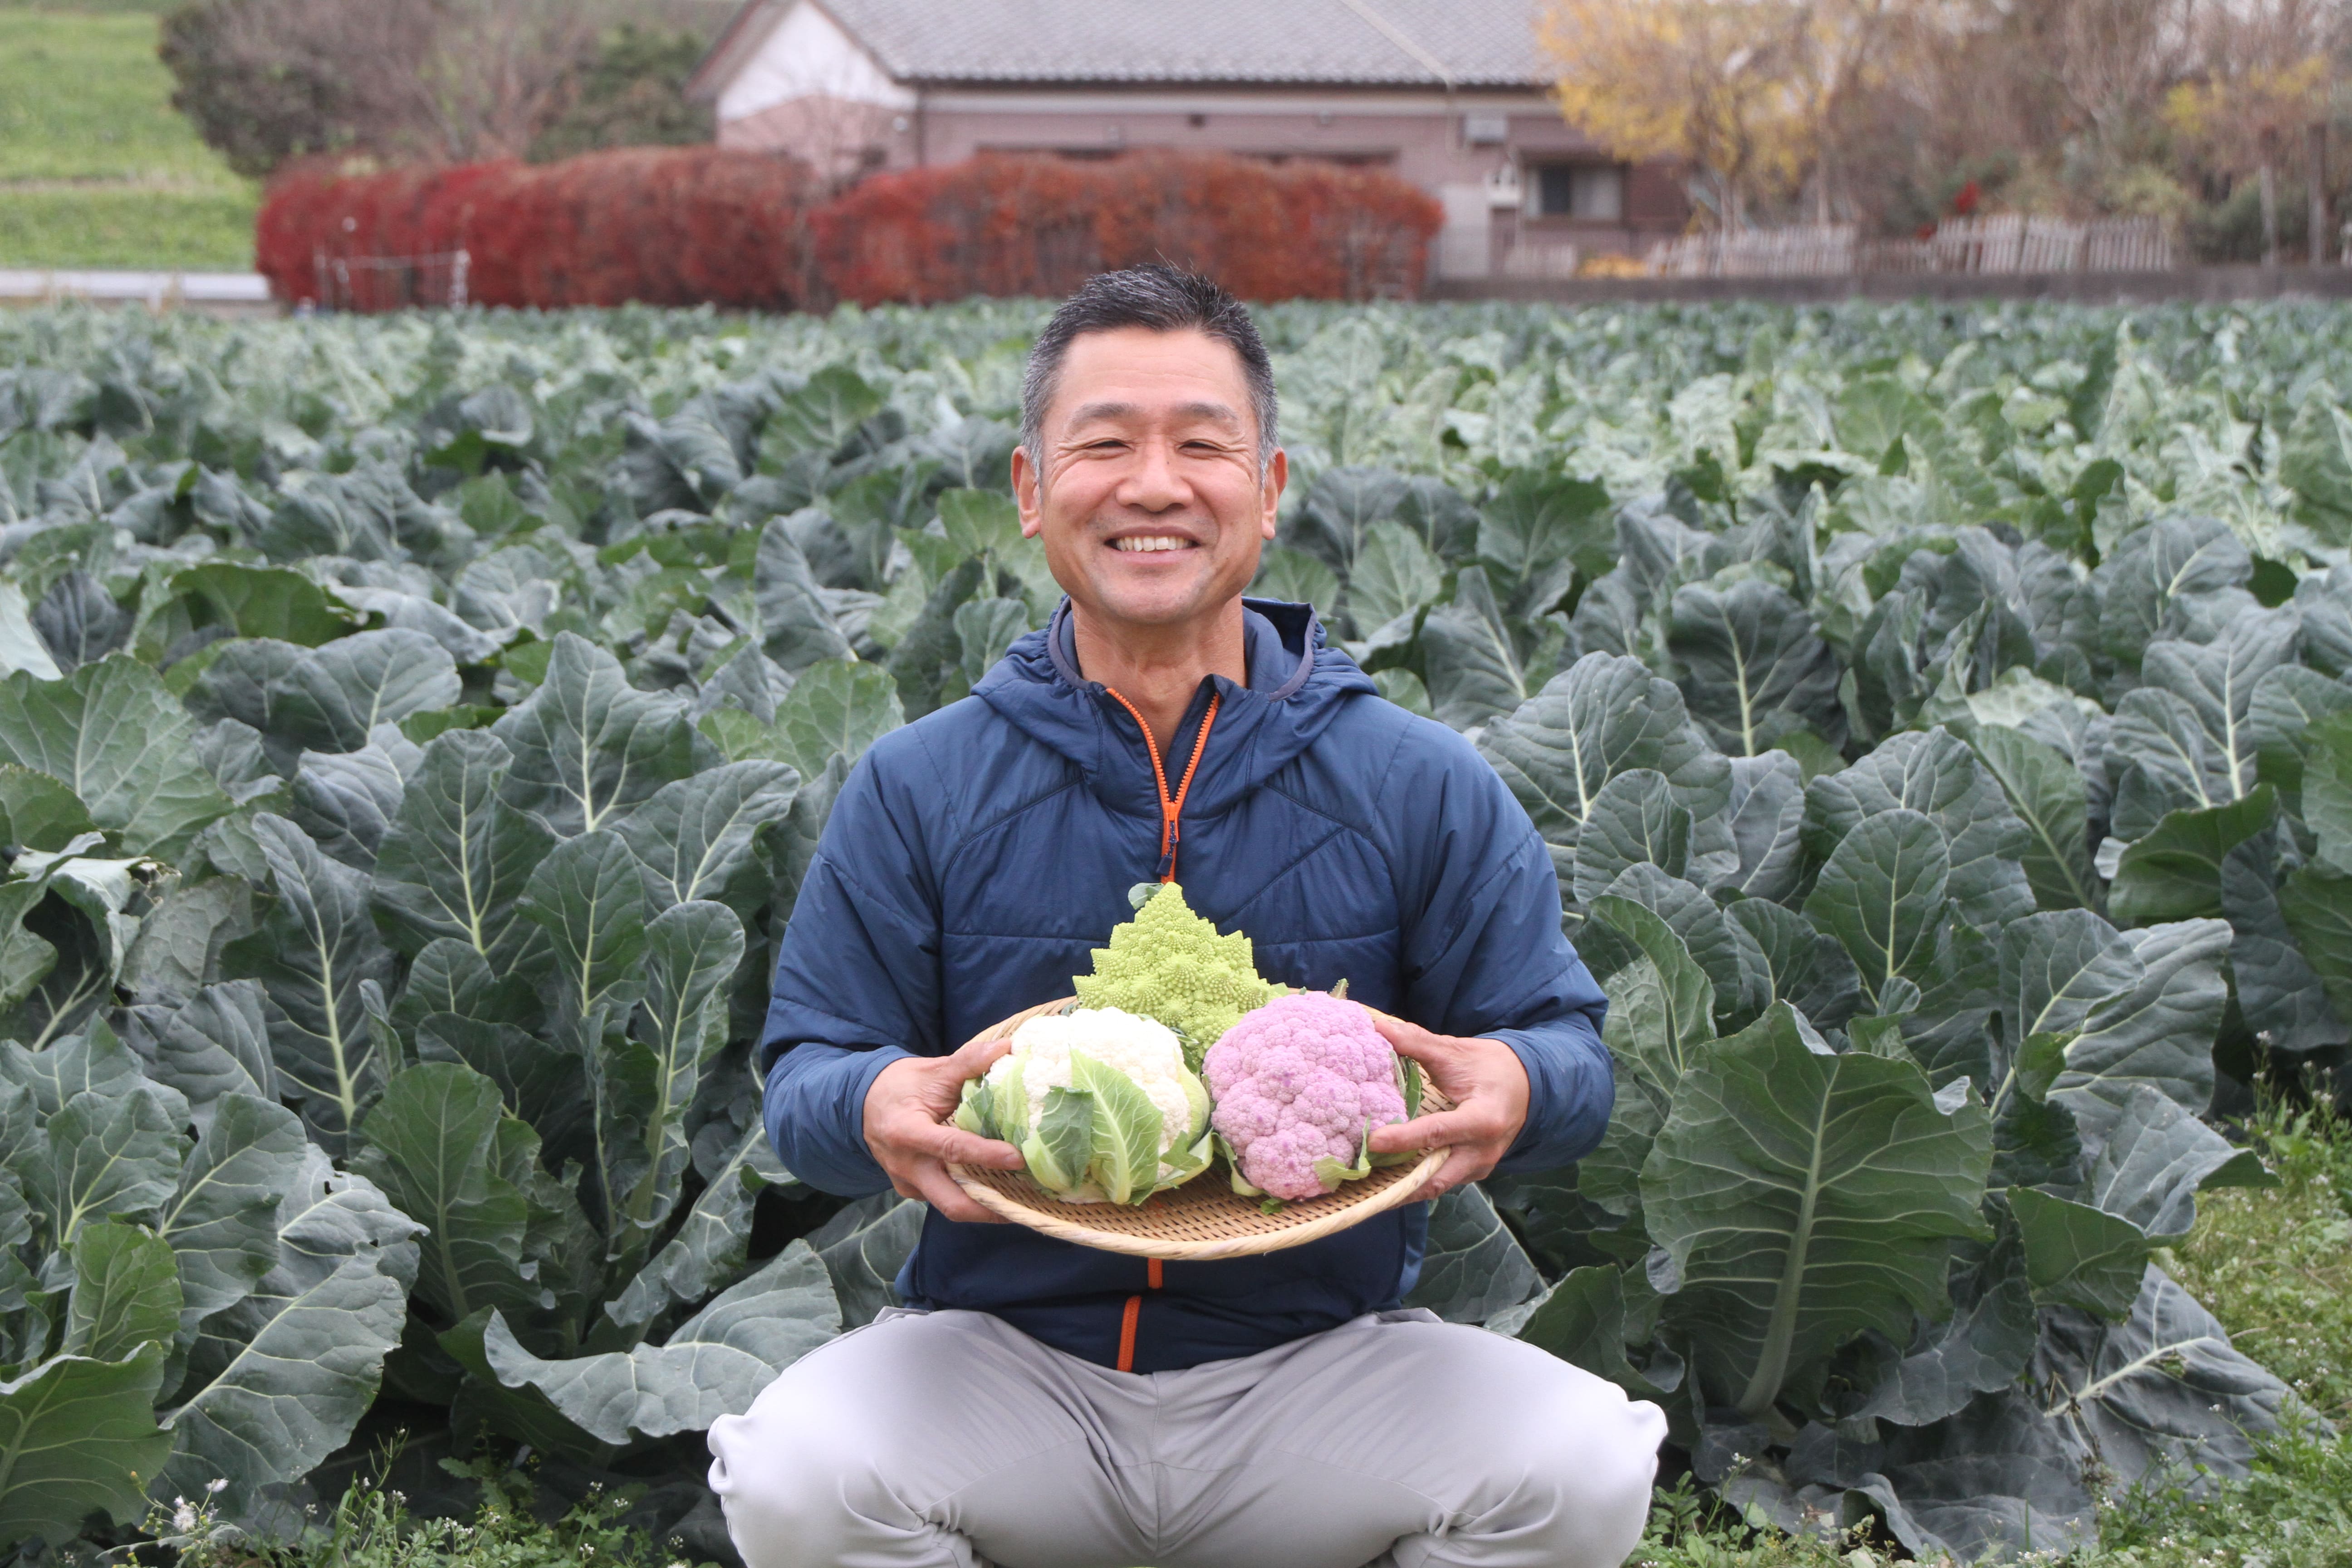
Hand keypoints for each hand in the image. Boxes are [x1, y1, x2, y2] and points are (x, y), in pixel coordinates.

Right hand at [862, 1036, 1026, 1223]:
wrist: (864, 1103)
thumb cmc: (901, 1085)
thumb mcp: (933, 1070)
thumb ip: (968, 1062)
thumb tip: (1006, 1047)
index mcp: (907, 1132)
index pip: (951, 1148)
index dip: (986, 1155)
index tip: (1017, 1159)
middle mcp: (907, 1166)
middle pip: (952, 1203)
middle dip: (990, 1209)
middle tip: (1026, 1202)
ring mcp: (908, 1183)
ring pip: (951, 1206)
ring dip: (985, 1207)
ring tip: (1021, 1200)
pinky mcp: (913, 1190)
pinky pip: (944, 1199)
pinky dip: (971, 1197)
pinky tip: (996, 1188)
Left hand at [1365, 1015, 1530, 1202]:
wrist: (1525, 1085)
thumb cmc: (1490, 1067)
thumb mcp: (1455, 1051)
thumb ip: (1417, 1042)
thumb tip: (1379, 1028)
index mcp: (1483, 1119)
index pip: (1438, 1132)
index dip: (1404, 1138)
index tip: (1374, 1141)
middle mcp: (1483, 1151)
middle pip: (1436, 1177)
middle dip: (1399, 1182)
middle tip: (1362, 1176)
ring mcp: (1479, 1166)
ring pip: (1436, 1186)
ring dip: (1402, 1188)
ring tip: (1366, 1184)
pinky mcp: (1473, 1172)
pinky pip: (1441, 1182)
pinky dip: (1414, 1182)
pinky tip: (1386, 1177)